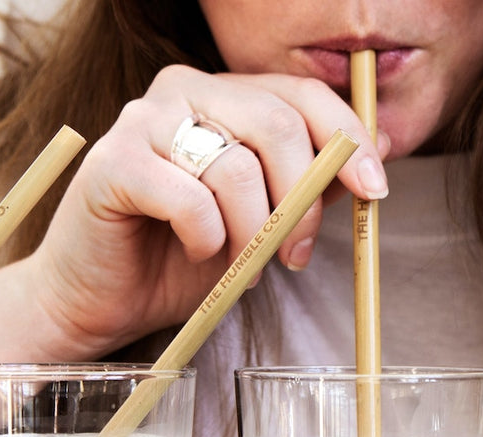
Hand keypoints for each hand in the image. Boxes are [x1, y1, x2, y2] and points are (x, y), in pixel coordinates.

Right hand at [25, 65, 389, 358]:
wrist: (106, 298)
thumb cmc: (182, 258)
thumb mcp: (262, 221)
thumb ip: (307, 184)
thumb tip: (375, 154)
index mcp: (224, 97)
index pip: (302, 96)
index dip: (348, 141)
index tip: (374, 190)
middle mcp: (184, 92)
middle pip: (276, 125)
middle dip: (300, 202)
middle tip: (294, 255)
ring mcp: (143, 121)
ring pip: (236, 168)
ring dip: (251, 234)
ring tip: (240, 269)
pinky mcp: (112, 162)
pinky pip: (189, 199)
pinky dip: (205, 239)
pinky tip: (197, 253)